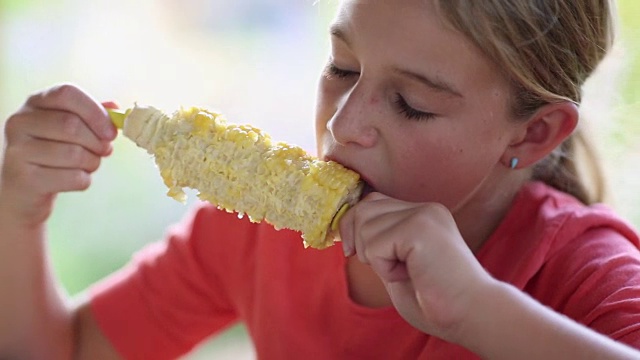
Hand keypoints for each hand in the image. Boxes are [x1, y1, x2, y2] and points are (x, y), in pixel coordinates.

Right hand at [0, 84, 116, 225]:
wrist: (21, 189)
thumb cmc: (51, 153)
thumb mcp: (67, 128)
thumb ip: (91, 114)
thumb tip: (115, 107)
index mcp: (35, 103)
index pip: (67, 94)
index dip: (95, 111)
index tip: (110, 131)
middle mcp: (20, 123)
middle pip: (72, 125)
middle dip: (97, 142)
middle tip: (104, 151)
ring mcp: (18, 151)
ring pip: (74, 154)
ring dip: (92, 162)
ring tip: (88, 164)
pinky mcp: (25, 179)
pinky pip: (72, 178)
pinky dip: (83, 180)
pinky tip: (74, 179)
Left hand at [339, 192, 493, 342]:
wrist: (471, 315)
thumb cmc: (435, 300)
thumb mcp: (396, 264)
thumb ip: (377, 243)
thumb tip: (345, 228)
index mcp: (422, 214)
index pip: (371, 203)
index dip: (353, 227)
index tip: (353, 252)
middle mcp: (424, 208)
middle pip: (363, 209)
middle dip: (359, 242)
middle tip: (388, 268)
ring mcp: (423, 214)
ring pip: (365, 226)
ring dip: (376, 258)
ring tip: (406, 271)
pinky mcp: (420, 228)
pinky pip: (376, 244)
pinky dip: (385, 268)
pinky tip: (411, 274)